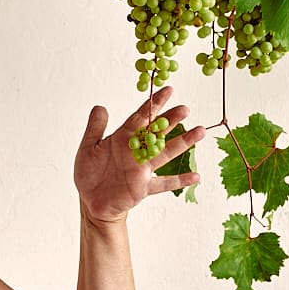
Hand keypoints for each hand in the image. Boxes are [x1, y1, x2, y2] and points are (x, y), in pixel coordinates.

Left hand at [74, 86, 205, 222]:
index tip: (168, 90)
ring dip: (182, 143)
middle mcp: (136, 151)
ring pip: (165, 153)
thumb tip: (100, 107)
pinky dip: (179, 180)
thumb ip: (95, 128)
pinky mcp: (143, 187)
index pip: (140, 117)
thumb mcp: (88, 148)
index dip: (153, 104)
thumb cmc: (90, 173)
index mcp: (122, 138)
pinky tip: (196, 176)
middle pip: (156, 133)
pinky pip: (164, 184)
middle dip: (170, 120)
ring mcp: (142, 169)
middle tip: (185, 109)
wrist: (91, 200)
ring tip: (200, 131)